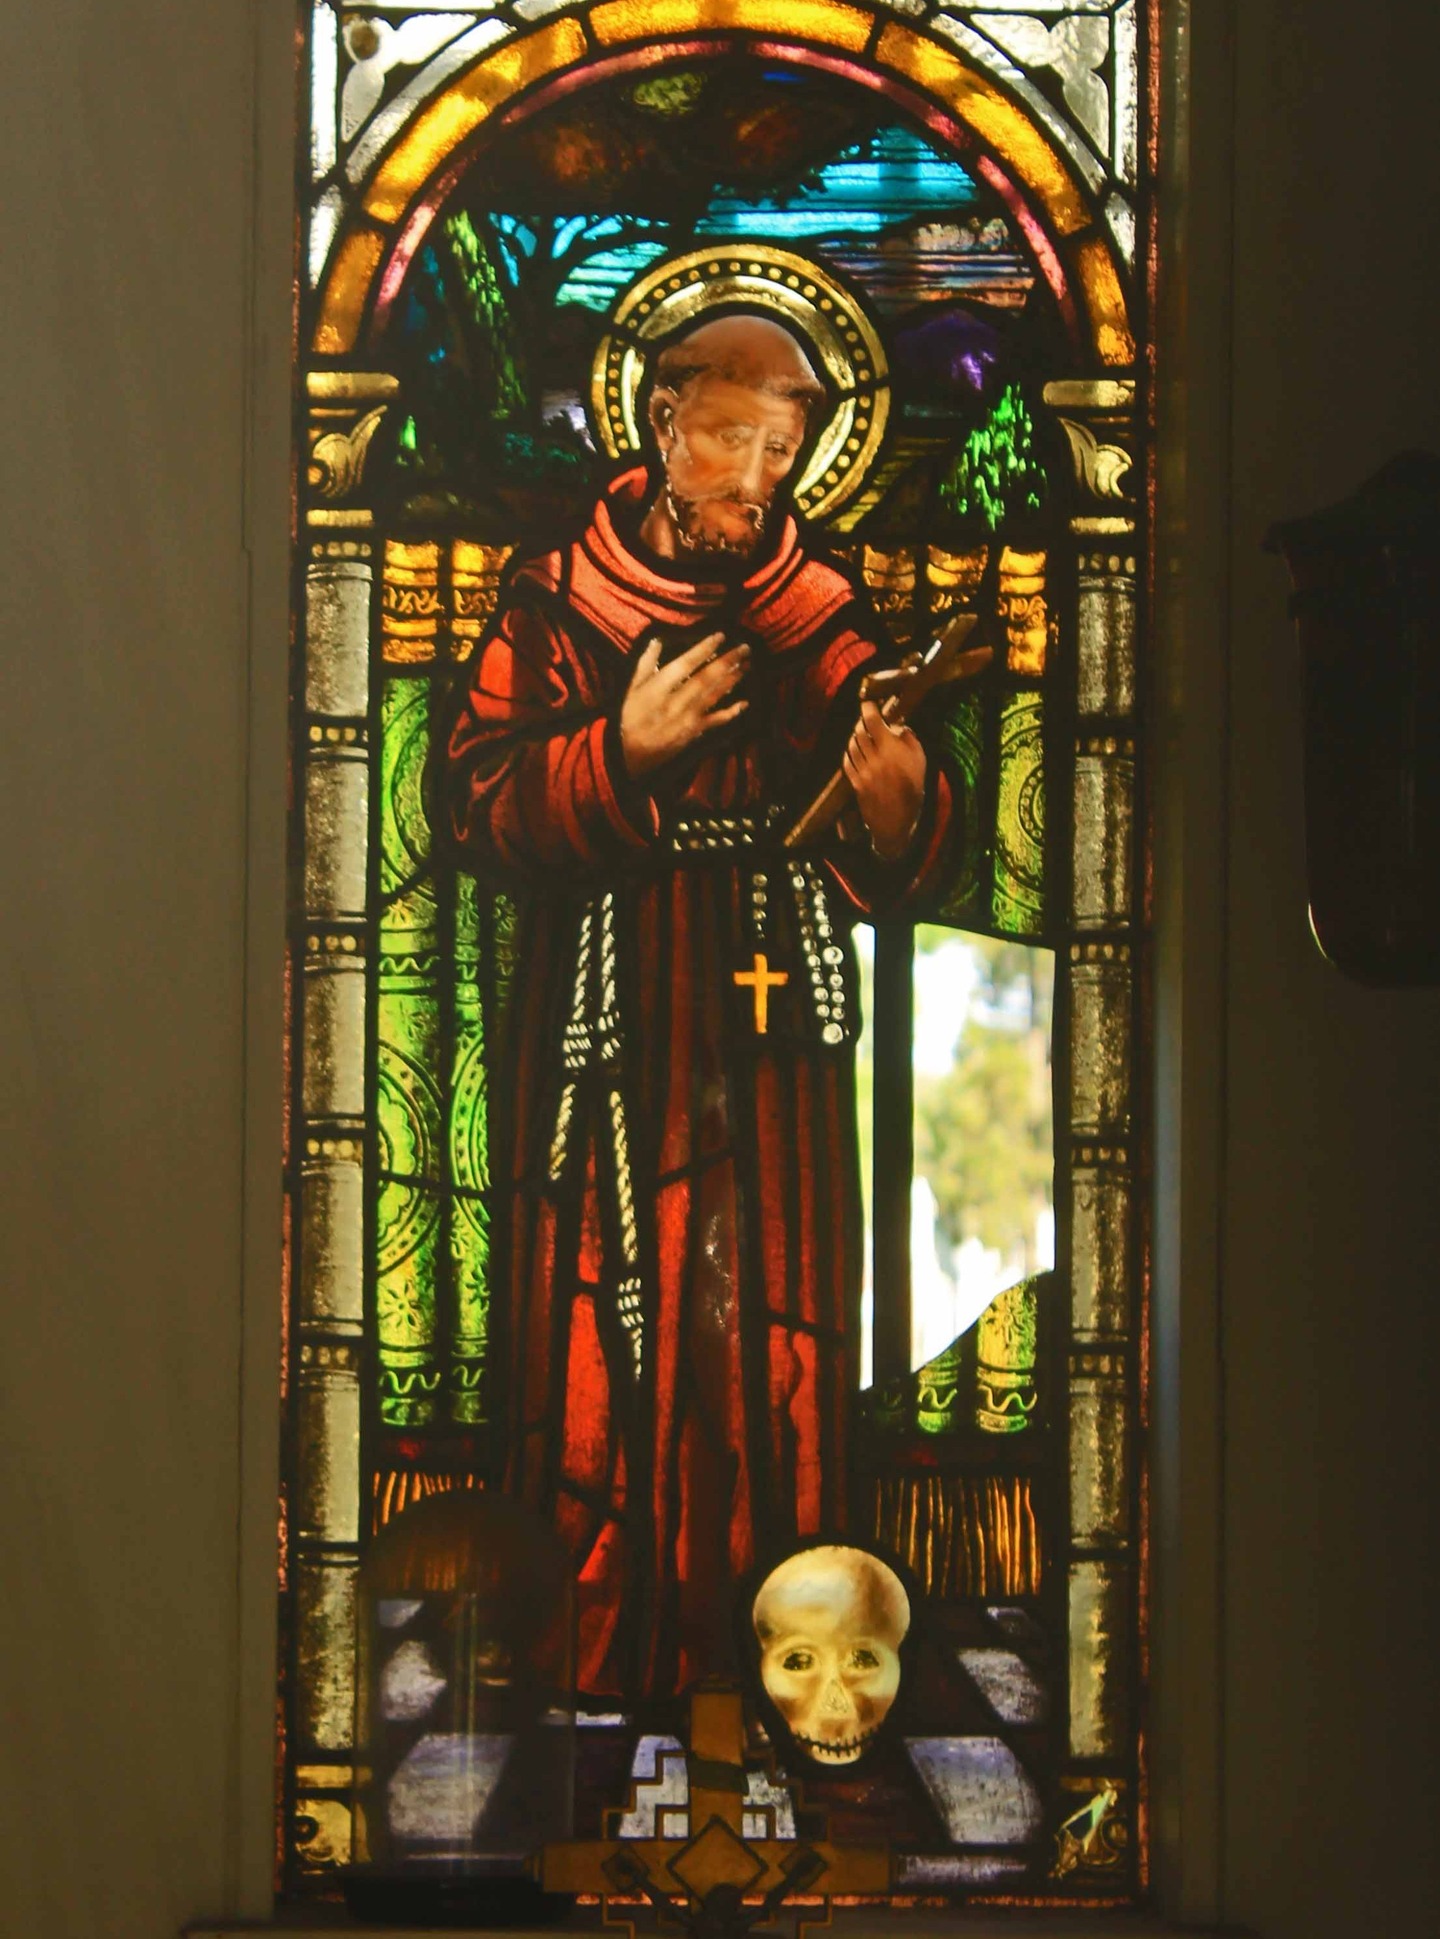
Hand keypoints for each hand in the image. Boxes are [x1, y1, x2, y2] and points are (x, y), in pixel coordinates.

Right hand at [620, 631, 748, 778]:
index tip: (720, 636)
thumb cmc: (630, 717)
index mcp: (658, 688)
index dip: (704, 649)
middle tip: (745, 648)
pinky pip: (716, 721)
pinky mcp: (694, 732)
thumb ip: (646, 664)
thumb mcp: (632, 688)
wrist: (630, 753)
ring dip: (732, 680)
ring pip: (714, 695)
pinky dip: (731, 712)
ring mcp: (687, 718)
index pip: (685, 664)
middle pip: (706, 678)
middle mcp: (676, 701)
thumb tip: (657, 640)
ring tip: (747, 665)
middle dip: (727, 661)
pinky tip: (745, 704)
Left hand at [843, 699, 926, 859]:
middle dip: (863, 722)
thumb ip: (910, 739)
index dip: (868, 708)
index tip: (869, 702)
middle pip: (860, 731)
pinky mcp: (854, 782)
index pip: (873, 721)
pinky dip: (850, 752)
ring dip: (856, 736)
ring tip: (862, 735)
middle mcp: (873, 758)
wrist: (896, 820)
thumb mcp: (921, 762)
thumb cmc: (912, 790)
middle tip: (868, 719)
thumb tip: (899, 725)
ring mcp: (862, 770)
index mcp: (891, 750)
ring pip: (852, 744)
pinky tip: (856, 751)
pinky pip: (847, 760)